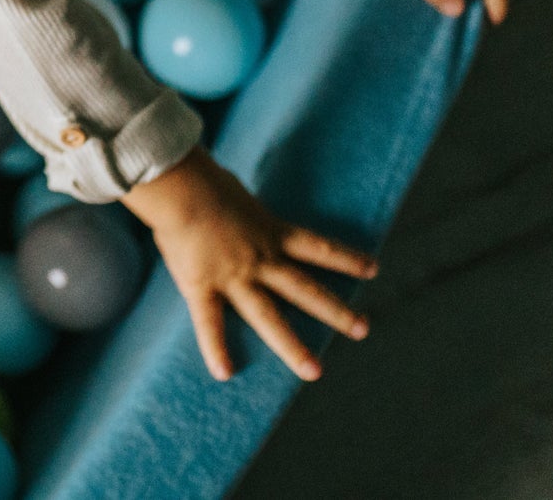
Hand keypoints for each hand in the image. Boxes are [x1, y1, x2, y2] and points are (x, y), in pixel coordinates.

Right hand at [123, 148, 376, 382]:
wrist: (180, 188)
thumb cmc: (202, 178)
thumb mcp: (235, 190)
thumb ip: (240, 207)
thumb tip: (231, 197)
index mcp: (270, 231)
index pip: (318, 247)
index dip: (347, 259)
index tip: (373, 270)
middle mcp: (261, 259)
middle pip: (305, 290)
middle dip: (336, 312)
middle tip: (363, 329)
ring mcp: (234, 277)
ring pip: (269, 317)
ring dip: (292, 347)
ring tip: (315, 372)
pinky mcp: (202, 287)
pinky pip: (209, 323)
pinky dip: (215, 348)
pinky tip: (224, 373)